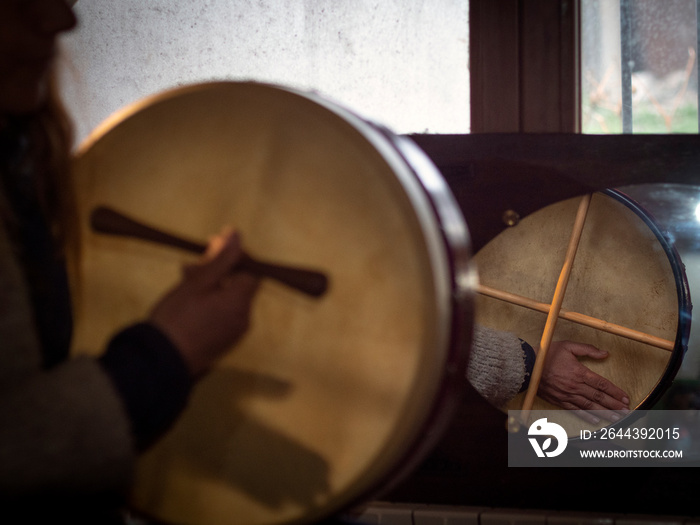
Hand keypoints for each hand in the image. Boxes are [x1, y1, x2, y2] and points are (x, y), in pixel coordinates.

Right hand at [149, 229, 259, 376]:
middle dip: (219, 270)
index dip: (236, 256)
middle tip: (191, 266)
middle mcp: (244, 318)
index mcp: (241, 302)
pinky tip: (190, 302)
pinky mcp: (223, 343)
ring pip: (230, 299)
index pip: (252, 270)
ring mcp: (235, 333)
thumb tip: (237, 234)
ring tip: (186, 280)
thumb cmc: (177, 317)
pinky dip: (212, 303)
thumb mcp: (198, 282)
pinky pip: (224, 315)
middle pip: (240, 285)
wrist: (161, 361)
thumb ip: (221, 258)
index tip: (212, 247)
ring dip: (213, 286)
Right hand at [536, 341, 629, 423]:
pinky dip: (586, 416)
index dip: (615, 391)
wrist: (526, 366)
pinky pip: (575, 410)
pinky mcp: (558, 400)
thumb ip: (587, 349)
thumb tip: (605, 353)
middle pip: (598, 397)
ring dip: (604, 413)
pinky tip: (595, 420)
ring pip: (589, 406)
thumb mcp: (568, 346)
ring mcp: (567, 395)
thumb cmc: (546, 354)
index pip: (602, 384)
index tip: (625, 397)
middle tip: (626, 411)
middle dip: (614, 405)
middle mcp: (575, 386)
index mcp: (579, 372)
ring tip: (616, 418)